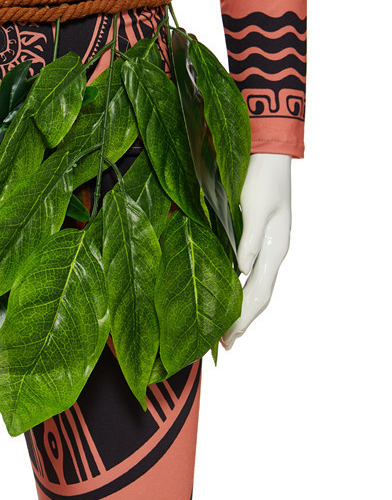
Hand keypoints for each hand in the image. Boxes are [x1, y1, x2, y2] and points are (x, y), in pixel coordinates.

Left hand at [220, 153, 291, 349]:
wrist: (267, 154)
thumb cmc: (260, 178)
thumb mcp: (256, 208)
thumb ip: (250, 239)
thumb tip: (242, 270)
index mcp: (275, 249)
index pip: (258, 294)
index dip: (243, 318)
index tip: (228, 338)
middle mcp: (273, 253)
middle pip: (259, 296)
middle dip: (243, 322)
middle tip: (224, 345)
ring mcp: (267, 247)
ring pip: (256, 287)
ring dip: (242, 310)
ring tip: (227, 331)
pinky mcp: (257, 239)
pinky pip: (250, 273)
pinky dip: (240, 290)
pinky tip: (230, 296)